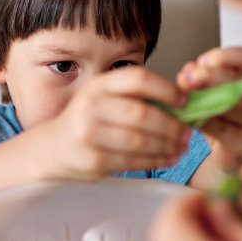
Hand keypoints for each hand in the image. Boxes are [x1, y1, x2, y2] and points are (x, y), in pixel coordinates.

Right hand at [43, 66, 190, 179]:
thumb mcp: (104, 100)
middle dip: (171, 125)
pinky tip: (167, 159)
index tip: (184, 101)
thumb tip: (181, 106)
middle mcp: (91, 105)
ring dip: (166, 146)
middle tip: (188, 133)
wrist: (53, 148)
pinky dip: (155, 161)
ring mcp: (89, 133)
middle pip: (142, 113)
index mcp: (99, 85)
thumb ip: (134, 98)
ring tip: (181, 148)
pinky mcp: (92, 159)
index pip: (138, 78)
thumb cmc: (88, 123)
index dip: (166, 89)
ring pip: (139, 140)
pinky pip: (132, 161)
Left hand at [177, 47, 241, 168]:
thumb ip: (201, 81)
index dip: (221, 56)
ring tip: (183, 101)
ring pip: (230, 104)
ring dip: (203, 100)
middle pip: (235, 79)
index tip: (200, 62)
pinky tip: (187, 119)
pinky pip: (220, 128)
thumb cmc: (226, 119)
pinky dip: (201, 121)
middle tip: (184, 80)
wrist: (239, 152)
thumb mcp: (215, 94)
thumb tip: (186, 71)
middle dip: (205, 76)